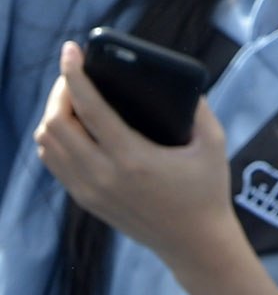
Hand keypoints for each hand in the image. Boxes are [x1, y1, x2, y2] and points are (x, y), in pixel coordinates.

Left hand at [35, 42, 240, 274]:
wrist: (193, 243)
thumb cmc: (207, 190)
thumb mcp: (214, 143)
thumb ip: (198, 108)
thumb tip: (176, 82)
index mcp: (133, 159)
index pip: (89, 110)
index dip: (76, 75)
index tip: (70, 50)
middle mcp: (102, 176)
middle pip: (56, 125)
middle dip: (60, 92)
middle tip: (75, 75)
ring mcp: (88, 191)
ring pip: (47, 144)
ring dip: (53, 115)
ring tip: (72, 98)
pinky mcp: (85, 200)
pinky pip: (53, 161)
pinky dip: (54, 138)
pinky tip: (72, 126)